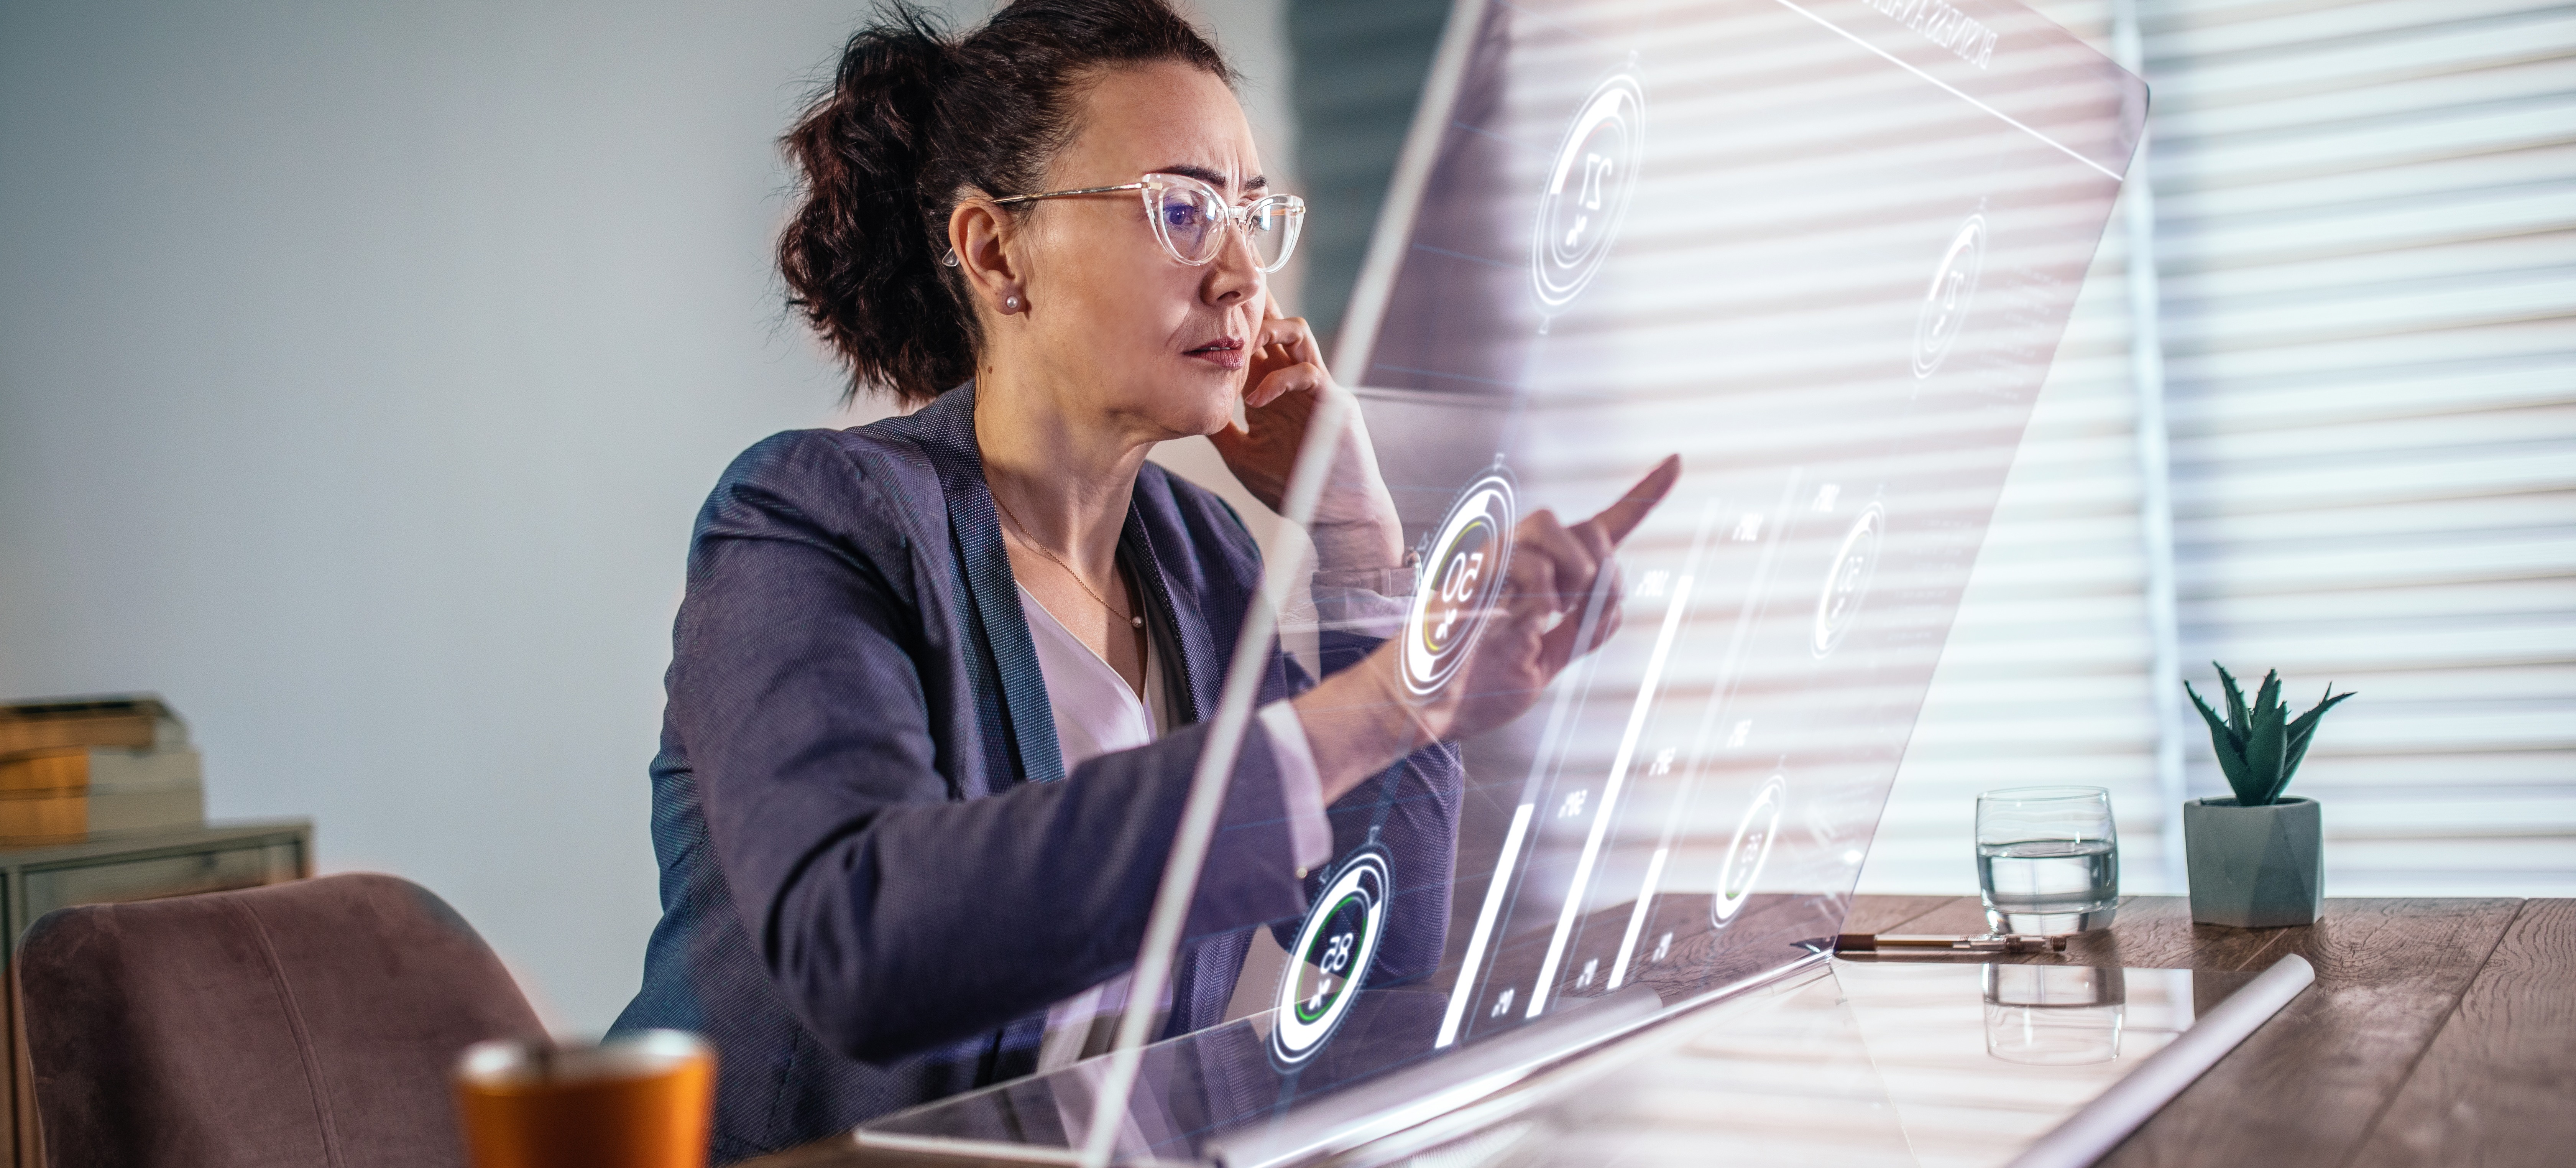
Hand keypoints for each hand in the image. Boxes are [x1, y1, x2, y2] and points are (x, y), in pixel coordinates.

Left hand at [1207, 313, 1401, 567]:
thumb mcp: (1241, 455)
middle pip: (1276, 323)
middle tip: (1224, 290)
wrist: (1335, 515)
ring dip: (1269, 328)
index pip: (1254, 342)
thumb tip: (1186, 406)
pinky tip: (1253, 402)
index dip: (1233, 321)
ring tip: (1240, 344)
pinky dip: (1277, 381)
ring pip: (1298, 332)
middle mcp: (1292, 380)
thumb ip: (1219, 427)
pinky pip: (1308, 372)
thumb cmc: (1292, 487)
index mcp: (1272, 389)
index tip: (1203, 304)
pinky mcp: (1333, 401)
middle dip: (1253, 304)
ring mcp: (1315, 386)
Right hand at [1424, 455, 1680, 743]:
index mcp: (1540, 580)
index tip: (1677, 462)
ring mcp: (1491, 564)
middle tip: (1576, 612)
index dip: (1641, 497)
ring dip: (1573, 571)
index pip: (1600, 528)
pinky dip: (1541, 592)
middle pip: (1583, 525)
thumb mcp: (1545, 664)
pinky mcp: (1469, 575)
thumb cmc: (1474, 685)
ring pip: (1552, 523)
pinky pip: (1522, 560)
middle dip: (1600, 567)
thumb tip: (1613, 600)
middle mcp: (1517, 562)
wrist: (1421, 710)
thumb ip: (1580, 632)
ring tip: (1552, 613)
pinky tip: (1531, 621)